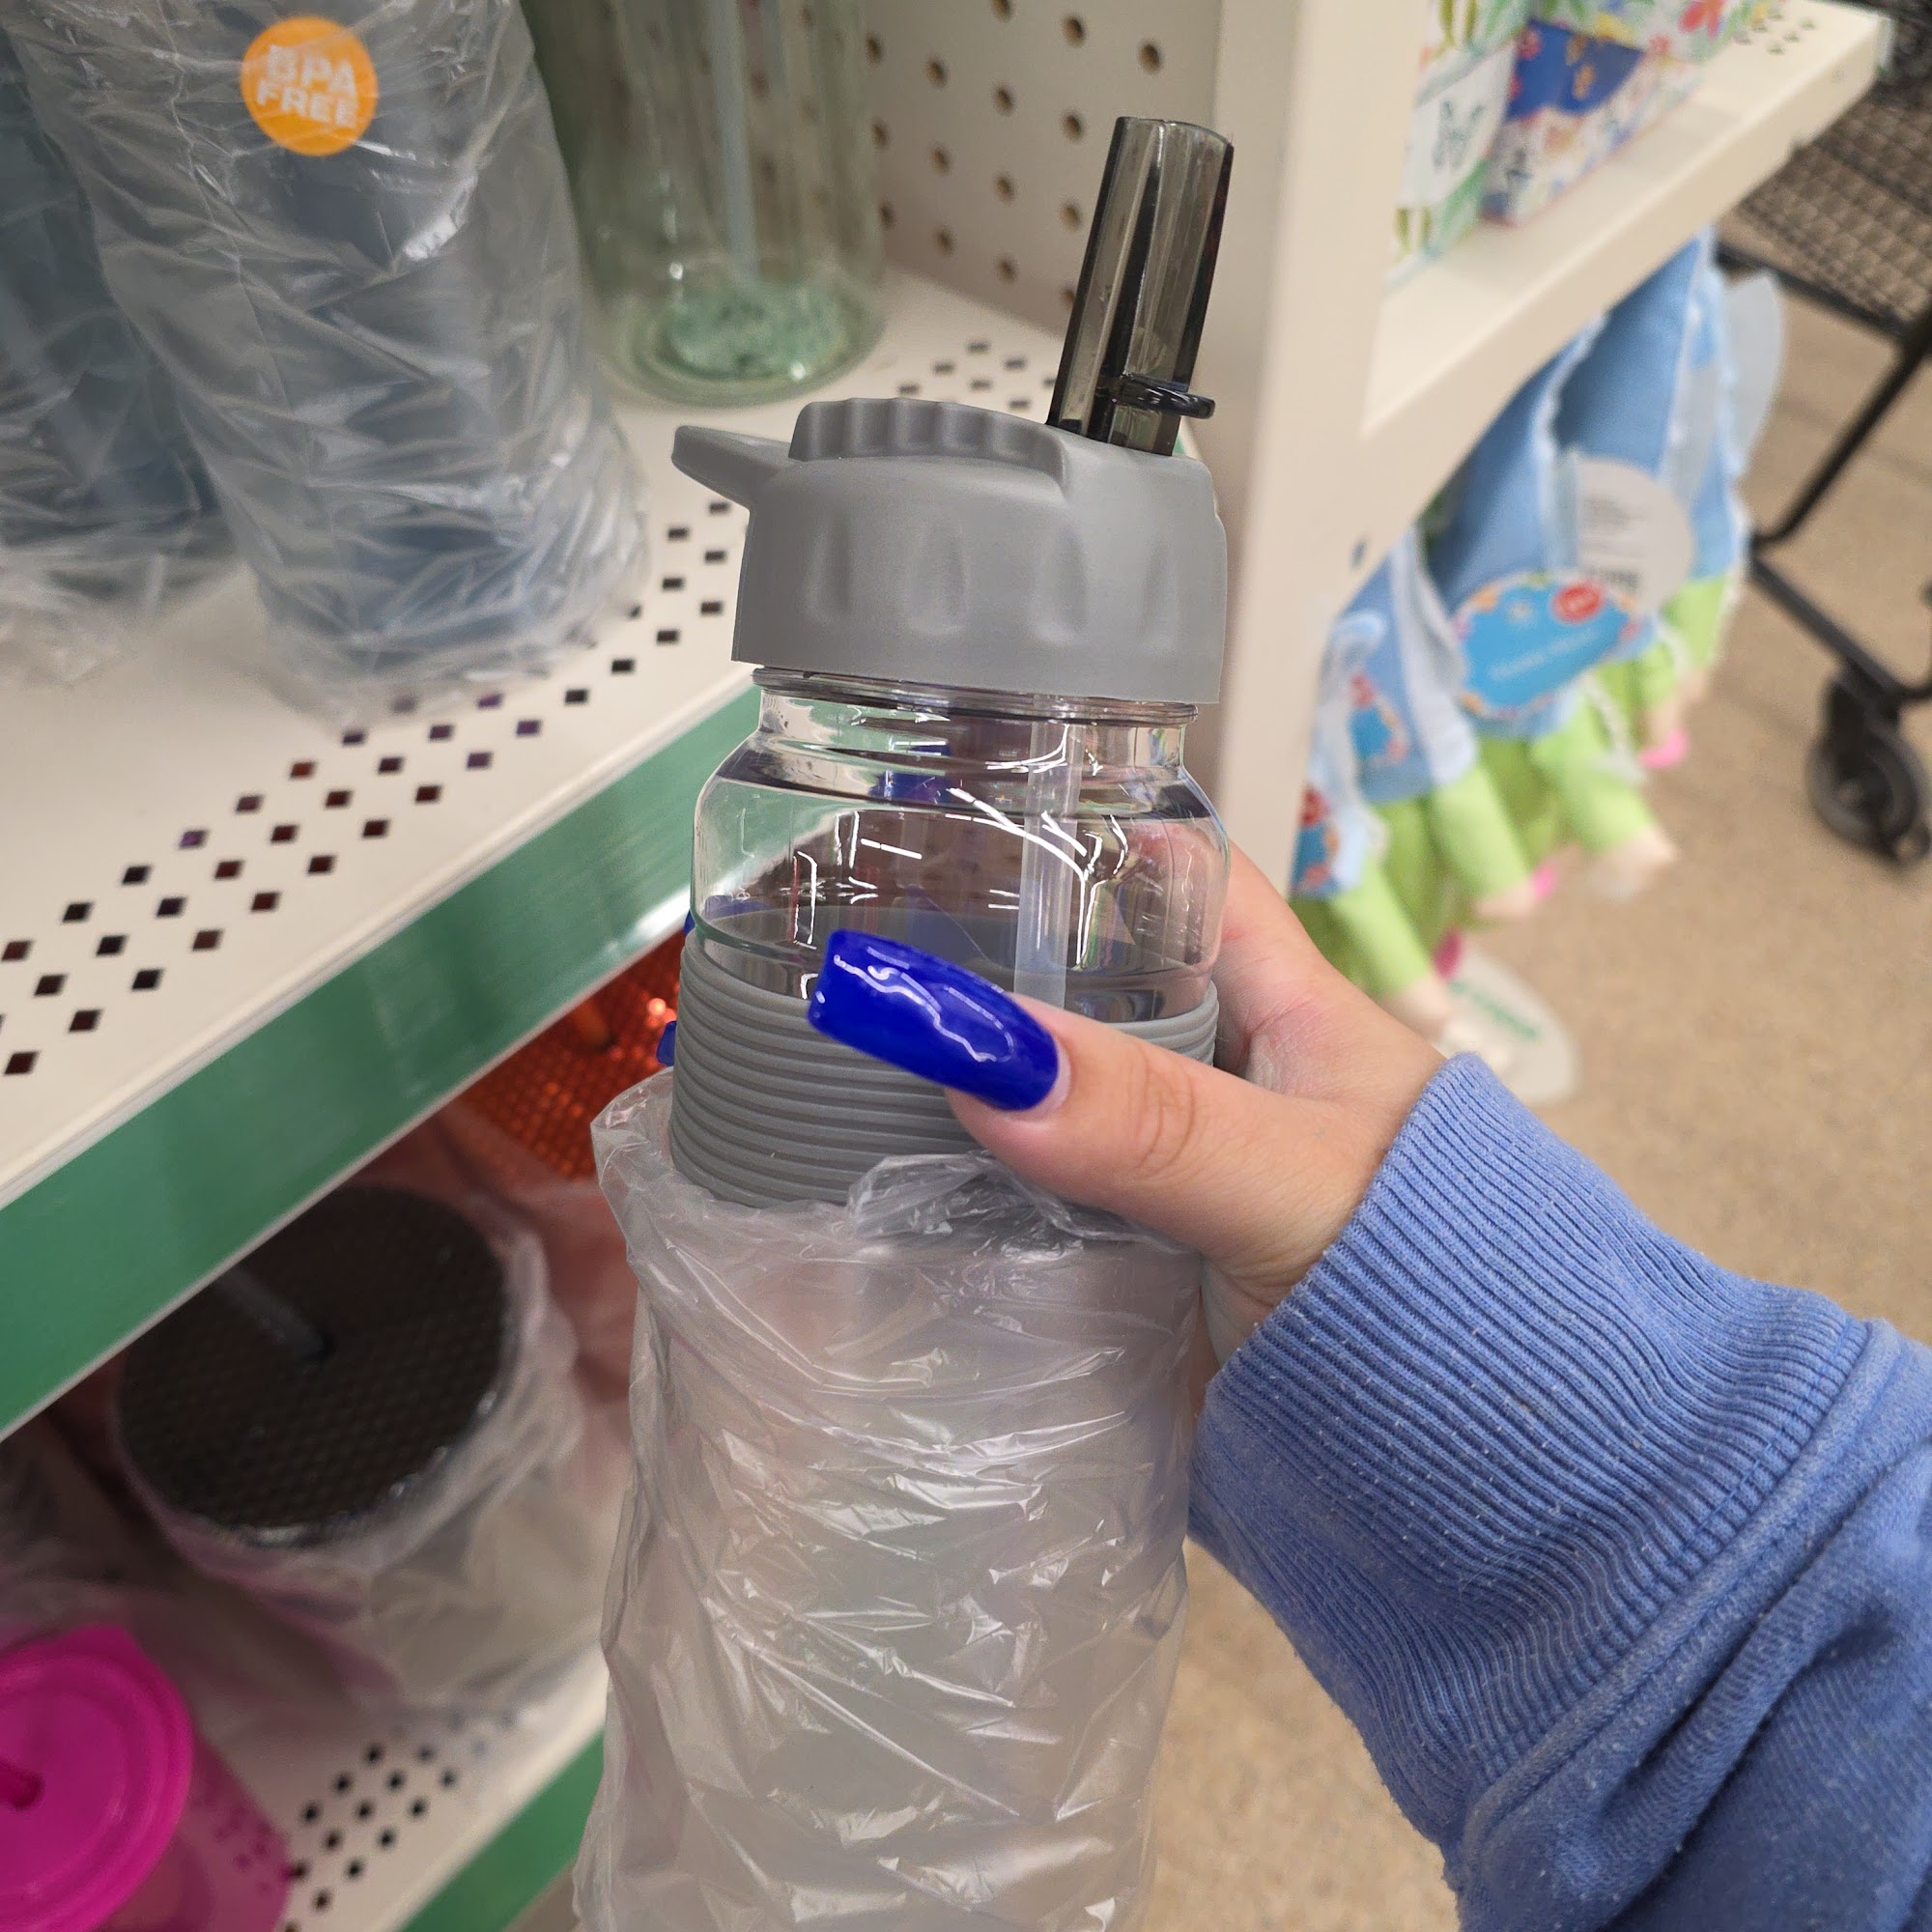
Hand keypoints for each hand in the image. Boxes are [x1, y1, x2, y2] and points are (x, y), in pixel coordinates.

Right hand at [808, 850, 1441, 1363]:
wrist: (1475, 1479)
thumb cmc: (1436, 1288)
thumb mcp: (1291, 1180)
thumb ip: (1149, 1120)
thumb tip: (973, 1048)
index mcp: (1282, 1014)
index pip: (1174, 881)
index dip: (1075, 841)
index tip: (946, 826)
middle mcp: (1215, 1088)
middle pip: (1079, 1002)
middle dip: (974, 989)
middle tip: (834, 967)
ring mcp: (1166, 1189)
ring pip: (1037, 1122)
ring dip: (951, 1119)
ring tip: (815, 1084)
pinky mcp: (1130, 1287)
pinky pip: (1027, 1234)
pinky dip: (962, 1229)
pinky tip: (870, 1217)